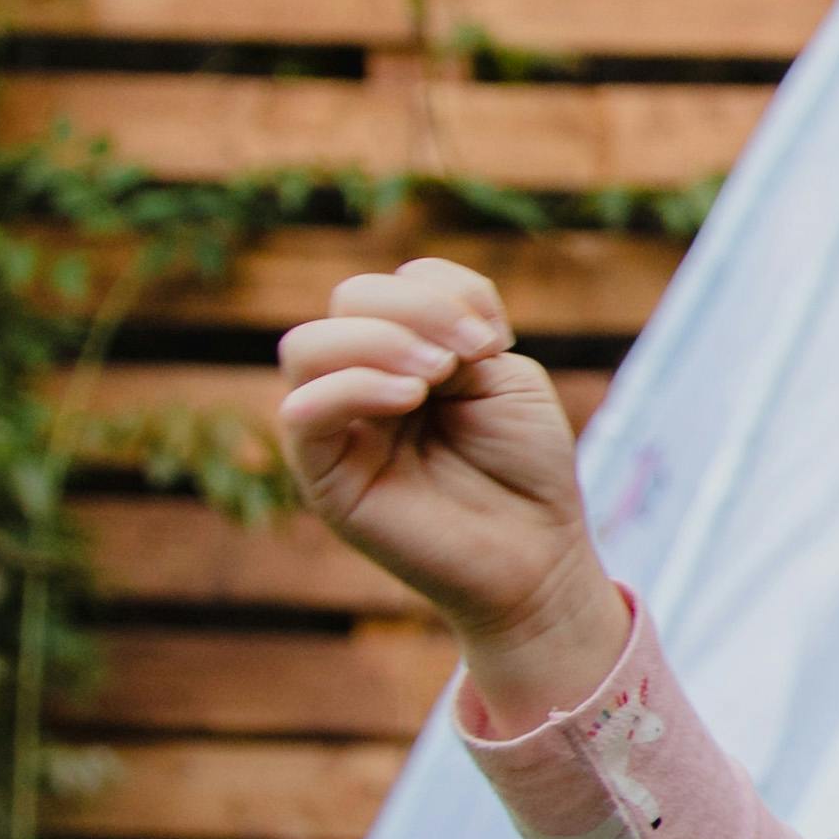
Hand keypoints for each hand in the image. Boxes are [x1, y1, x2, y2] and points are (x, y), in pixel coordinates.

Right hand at [271, 255, 625, 725]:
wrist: (538, 555)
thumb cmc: (525, 469)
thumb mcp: (505, 380)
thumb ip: (452, 334)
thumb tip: (402, 328)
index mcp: (409, 352)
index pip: (395, 283)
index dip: (445, 291)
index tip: (495, 339)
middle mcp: (364, 381)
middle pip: (350, 300)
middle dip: (415, 311)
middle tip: (470, 355)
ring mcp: (338, 426)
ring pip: (306, 346)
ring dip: (379, 342)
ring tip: (437, 378)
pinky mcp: (323, 474)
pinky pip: (300, 411)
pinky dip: (351, 386)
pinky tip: (409, 399)